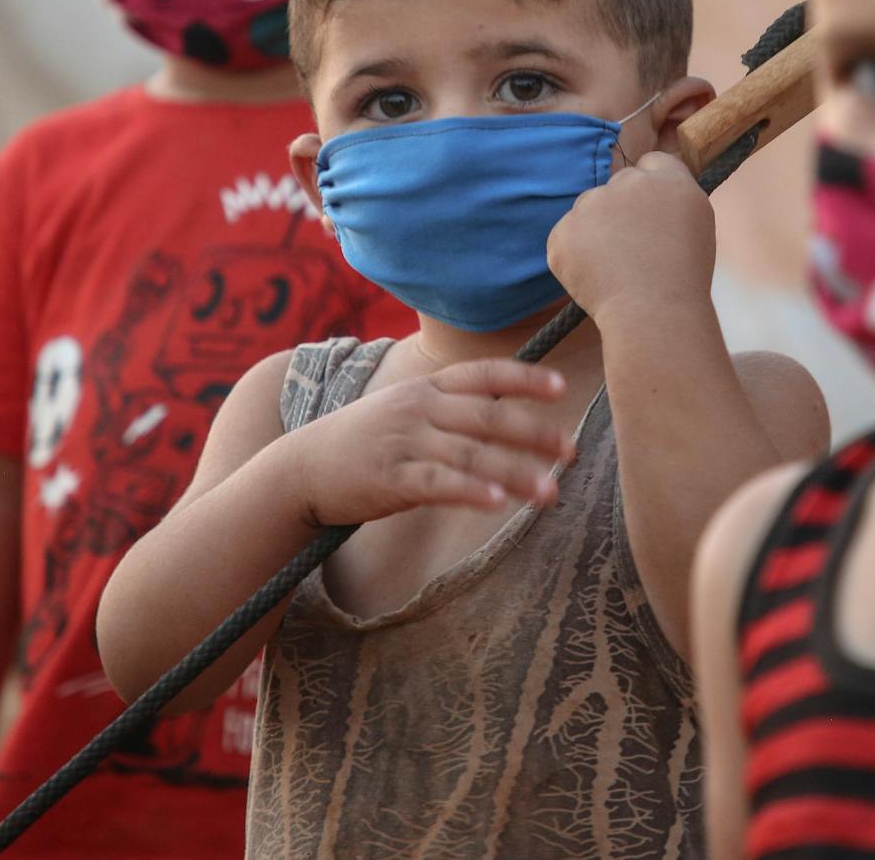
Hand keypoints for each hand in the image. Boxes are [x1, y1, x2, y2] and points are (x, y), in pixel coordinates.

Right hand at [284, 359, 572, 525]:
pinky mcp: (390, 478)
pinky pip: (438, 483)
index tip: (561, 386)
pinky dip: (471, 490)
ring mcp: (404, 441)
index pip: (483, 373)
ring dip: (515, 473)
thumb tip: (507, 408)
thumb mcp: (405, 407)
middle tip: (572, 451)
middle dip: (534, 433)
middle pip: (488, 415)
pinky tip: (498, 502)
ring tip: (551, 492)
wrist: (302, 468)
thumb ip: (450, 404)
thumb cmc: (366, 441)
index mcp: (427, 387)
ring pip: (471, 453)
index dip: (524, 377)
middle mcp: (419, 408)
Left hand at [547, 151, 715, 325]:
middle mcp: (628, 182)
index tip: (651, 215)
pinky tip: (596, 278)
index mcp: (668, 179)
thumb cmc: (683, 279)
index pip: (653, 163)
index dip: (651, 189)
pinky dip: (575, 257)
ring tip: (616, 268)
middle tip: (634, 248)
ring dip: (597, 230)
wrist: (653, 312)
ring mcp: (591, 204)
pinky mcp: (563, 231)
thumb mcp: (698, 226)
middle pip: (619, 184)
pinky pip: (567, 238)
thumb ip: (674, 199)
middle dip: (622, 209)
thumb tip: (654, 194)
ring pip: (589, 208)